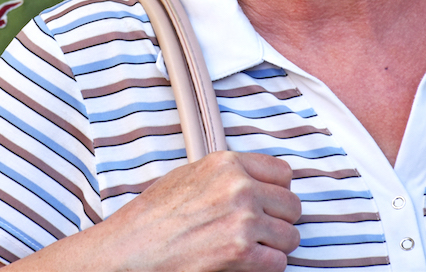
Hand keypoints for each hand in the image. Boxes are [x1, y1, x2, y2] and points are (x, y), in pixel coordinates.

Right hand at [84, 150, 300, 271]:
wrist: (133, 248)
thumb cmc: (155, 215)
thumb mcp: (190, 176)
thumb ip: (227, 174)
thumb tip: (258, 181)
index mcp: (226, 163)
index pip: (283, 173)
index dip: (277, 191)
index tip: (268, 204)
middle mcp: (239, 187)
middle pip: (292, 205)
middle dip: (279, 221)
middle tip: (259, 231)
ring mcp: (242, 220)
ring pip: (290, 236)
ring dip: (275, 246)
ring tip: (251, 248)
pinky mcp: (241, 253)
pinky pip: (279, 261)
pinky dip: (267, 266)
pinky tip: (246, 263)